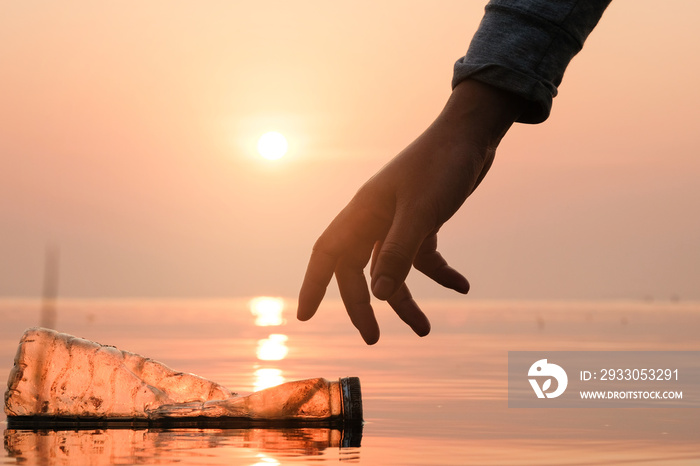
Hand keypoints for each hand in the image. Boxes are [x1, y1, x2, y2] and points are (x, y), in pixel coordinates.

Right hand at [297, 80, 524, 343]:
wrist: (472, 133)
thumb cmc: (442, 165)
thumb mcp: (421, 212)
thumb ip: (398, 253)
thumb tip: (377, 295)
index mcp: (363, 213)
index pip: (327, 254)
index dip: (312, 285)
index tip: (305, 316)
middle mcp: (375, 218)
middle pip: (358, 270)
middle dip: (363, 306)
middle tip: (372, 339)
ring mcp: (399, 219)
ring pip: (392, 269)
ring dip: (405, 300)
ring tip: (424, 330)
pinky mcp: (424, 219)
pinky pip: (424, 256)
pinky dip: (440, 274)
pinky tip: (462, 286)